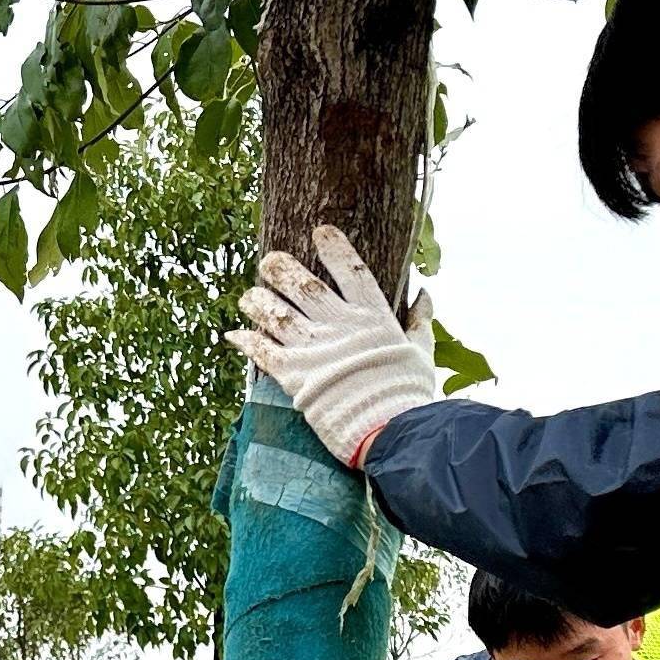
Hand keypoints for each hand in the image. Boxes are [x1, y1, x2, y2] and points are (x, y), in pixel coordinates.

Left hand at [226, 224, 446, 466]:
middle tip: (269, 262)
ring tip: (247, 297)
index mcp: (372, 317)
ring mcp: (314, 349)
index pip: (352, 271)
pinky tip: (233, 334)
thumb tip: (426, 295)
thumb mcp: (422, 351)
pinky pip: (263, 352)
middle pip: (305, 287)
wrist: (389, 429)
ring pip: (278, 315)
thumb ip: (420, 322)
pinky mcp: (294, 376)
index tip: (320, 231)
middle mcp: (339, 326)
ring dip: (258, 303)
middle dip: (283, 270)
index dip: (335, 248)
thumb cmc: (408, 393)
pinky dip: (246, 342)